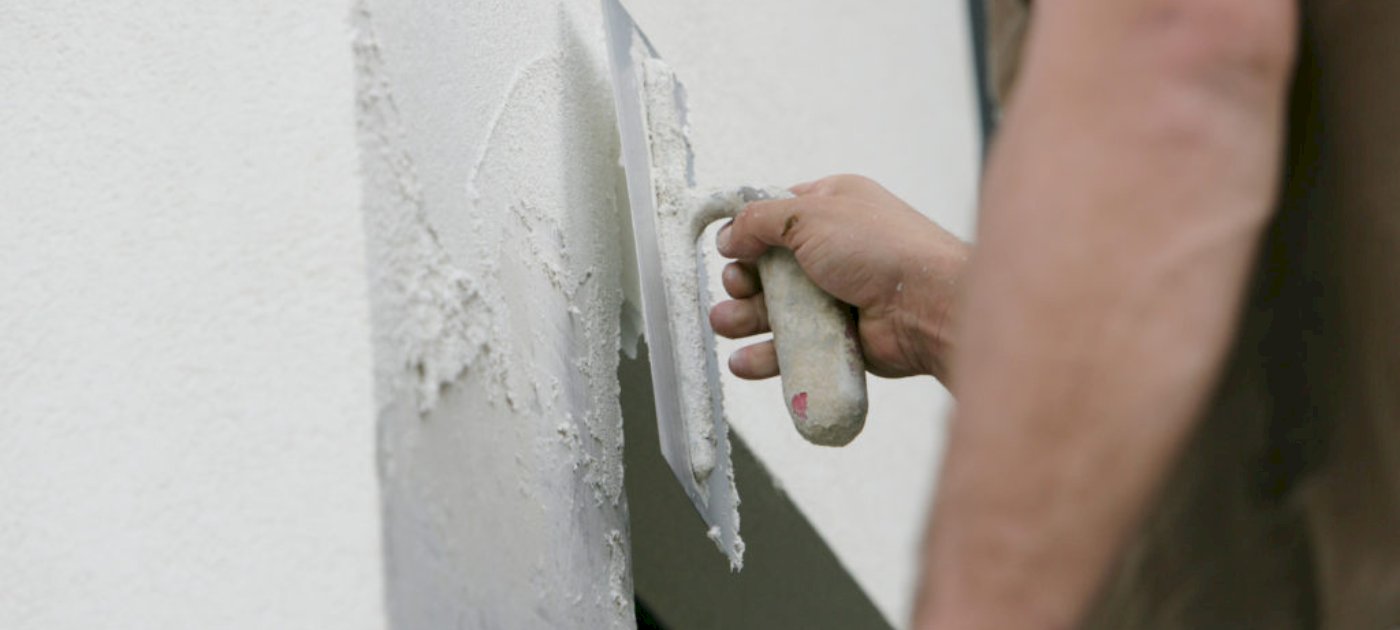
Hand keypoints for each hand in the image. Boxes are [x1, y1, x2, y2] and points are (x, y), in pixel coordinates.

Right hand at [711, 174, 968, 381]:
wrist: (929, 304)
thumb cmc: (882, 248)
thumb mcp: (809, 214)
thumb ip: (759, 220)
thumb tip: (729, 235)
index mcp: (832, 208)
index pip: (776, 218)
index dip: (748, 233)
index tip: (729, 248)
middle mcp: (834, 251)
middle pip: (769, 268)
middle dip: (743, 280)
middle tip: (738, 288)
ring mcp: (837, 296)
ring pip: (777, 310)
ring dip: (745, 318)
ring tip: (727, 324)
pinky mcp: (840, 337)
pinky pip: (794, 347)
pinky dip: (766, 355)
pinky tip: (744, 360)